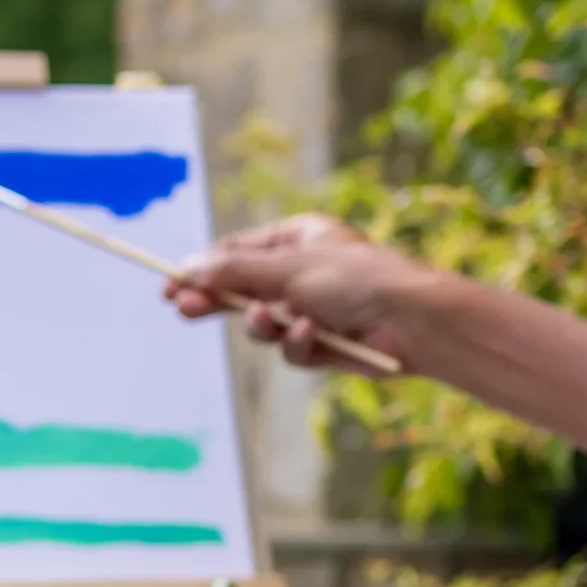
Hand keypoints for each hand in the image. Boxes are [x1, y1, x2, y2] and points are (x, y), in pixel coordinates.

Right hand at [165, 214, 429, 376]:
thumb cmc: (359, 279)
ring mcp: (314, 308)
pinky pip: (292, 348)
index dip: (202, 271)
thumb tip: (187, 268)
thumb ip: (233, 271)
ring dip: (264, 327)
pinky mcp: (326, 343)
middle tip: (185, 311)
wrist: (415, 322)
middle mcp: (304, 271)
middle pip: (243, 289)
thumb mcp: (286, 268)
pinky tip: (315, 337)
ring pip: (264, 324)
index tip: (170, 288)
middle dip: (219, 302)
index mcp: (298, 238)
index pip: (237, 252)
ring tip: (275, 322)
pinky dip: (298, 344)